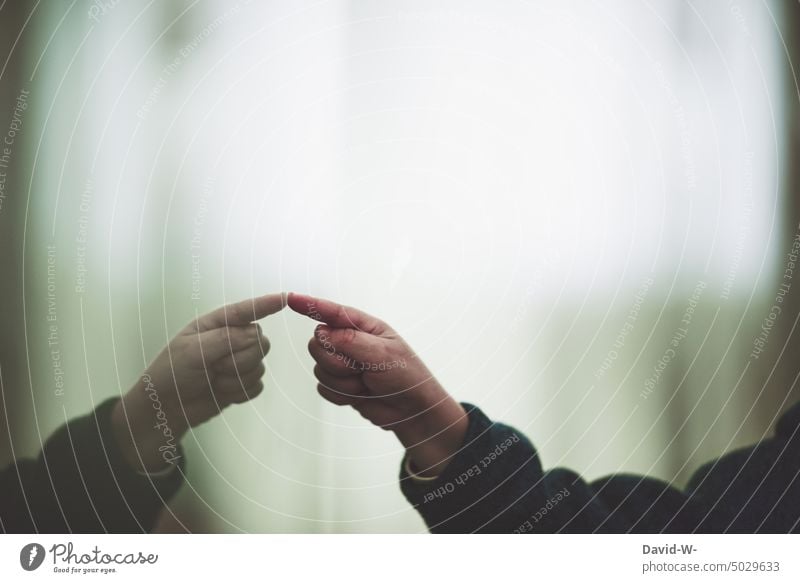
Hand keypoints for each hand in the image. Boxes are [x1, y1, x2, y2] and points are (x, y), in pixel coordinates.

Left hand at [112, 293, 285, 471]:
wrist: (165, 409)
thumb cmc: (170, 374)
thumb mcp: (191, 351)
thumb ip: (224, 339)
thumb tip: (254, 336)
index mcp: (216, 324)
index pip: (246, 310)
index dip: (266, 304)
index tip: (285, 298)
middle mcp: (231, 339)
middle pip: (259, 341)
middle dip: (239, 358)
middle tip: (214, 367)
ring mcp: (238, 362)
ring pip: (260, 365)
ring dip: (236, 378)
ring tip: (213, 381)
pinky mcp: (242, 383)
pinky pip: (258, 385)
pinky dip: (240, 392)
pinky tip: (221, 392)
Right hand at [288, 292, 467, 476]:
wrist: (412, 410)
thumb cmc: (407, 376)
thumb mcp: (383, 353)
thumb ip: (351, 341)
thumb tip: (322, 333)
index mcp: (364, 327)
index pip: (332, 312)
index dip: (310, 305)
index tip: (291, 298)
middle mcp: (350, 342)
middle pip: (318, 343)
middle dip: (336, 361)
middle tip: (361, 369)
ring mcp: (344, 364)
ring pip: (319, 368)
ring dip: (343, 381)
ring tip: (367, 384)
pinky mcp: (340, 385)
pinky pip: (323, 388)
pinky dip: (341, 395)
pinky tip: (360, 395)